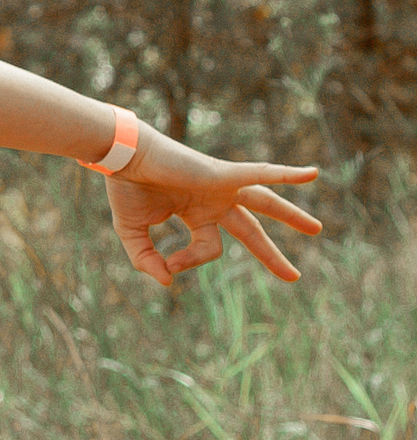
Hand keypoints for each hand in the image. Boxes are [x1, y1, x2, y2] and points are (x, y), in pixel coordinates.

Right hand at [104, 131, 319, 286]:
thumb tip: (168, 281)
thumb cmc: (126, 189)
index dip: (189, 263)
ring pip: (265, 203)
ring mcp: (222, 186)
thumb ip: (146, 260)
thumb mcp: (133, 235)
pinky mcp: (222, 173)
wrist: (122, 157)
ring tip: (317, 230)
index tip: (169, 266)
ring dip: (292, 216)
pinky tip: (313, 174)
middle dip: (271, 254)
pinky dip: (286, 174)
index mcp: (197, 213)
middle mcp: (215, 200)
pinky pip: (261, 173)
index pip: (207, 249)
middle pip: (252, 230)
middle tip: (293, 276)